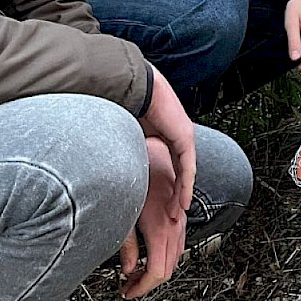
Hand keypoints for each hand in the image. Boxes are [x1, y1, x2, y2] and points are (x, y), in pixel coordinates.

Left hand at [120, 137, 187, 298]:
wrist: (151, 153)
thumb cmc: (136, 177)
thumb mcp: (123, 215)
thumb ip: (127, 245)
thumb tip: (128, 269)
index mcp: (160, 229)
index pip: (158, 272)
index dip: (142, 288)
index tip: (127, 292)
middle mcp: (174, 227)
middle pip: (168, 270)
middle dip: (147, 283)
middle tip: (127, 286)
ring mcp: (179, 221)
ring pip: (175, 259)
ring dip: (156, 271)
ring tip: (135, 274)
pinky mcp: (179, 217)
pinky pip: (178, 245)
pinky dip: (164, 257)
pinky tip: (149, 256)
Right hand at [138, 65, 195, 217]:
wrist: (134, 87)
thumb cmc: (126, 104)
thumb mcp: (129, 135)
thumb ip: (129, 149)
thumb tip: (114, 163)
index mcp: (164, 133)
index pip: (169, 164)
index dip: (166, 184)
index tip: (160, 202)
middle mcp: (177, 134)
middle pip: (180, 170)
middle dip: (175, 194)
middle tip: (170, 214)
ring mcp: (184, 136)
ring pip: (186, 172)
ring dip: (181, 195)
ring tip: (176, 213)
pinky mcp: (185, 138)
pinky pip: (187, 168)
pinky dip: (185, 186)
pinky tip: (182, 201)